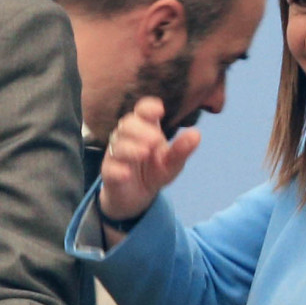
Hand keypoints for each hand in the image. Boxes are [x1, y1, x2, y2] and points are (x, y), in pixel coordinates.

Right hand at [100, 97, 200, 222]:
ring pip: (117, 144)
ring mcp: (116, 154)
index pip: (142, 110)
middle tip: (156, 140)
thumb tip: (196, 134)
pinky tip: (127, 174)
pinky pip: (109, 168)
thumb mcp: (172, 163)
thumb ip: (182, 149)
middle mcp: (127, 137)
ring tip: (145, 153)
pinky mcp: (109, 172)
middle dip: (140, 129)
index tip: (160, 110)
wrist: (137, 197)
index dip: (148, 107)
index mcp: (144, 128)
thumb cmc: (154, 171)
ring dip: (131, 147)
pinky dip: (118, 170)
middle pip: (127, 123)